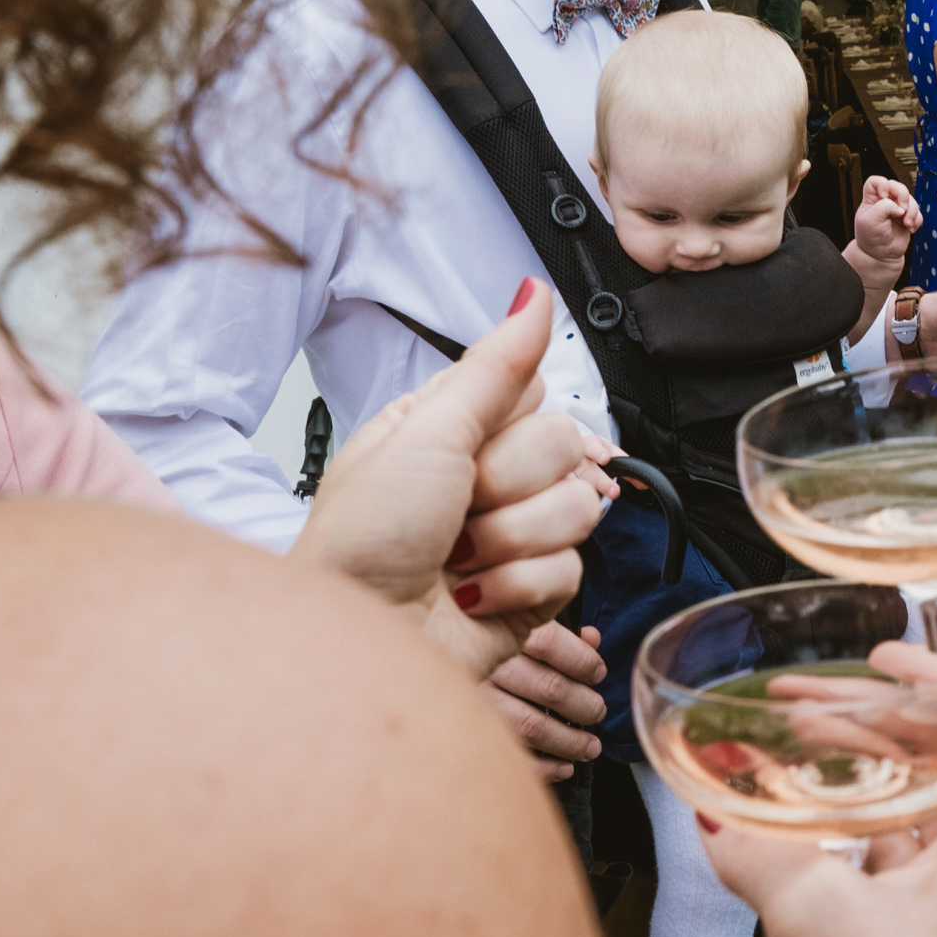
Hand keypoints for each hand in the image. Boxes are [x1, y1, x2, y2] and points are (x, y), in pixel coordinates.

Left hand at [291, 280, 604, 680]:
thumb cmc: (363, 540)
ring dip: (510, 541)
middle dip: (507, 486)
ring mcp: (514, 534)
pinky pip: (572, 569)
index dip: (510, 422)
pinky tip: (474, 596)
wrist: (358, 643)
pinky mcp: (534, 590)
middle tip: (455, 510)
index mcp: (454, 428)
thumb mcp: (426, 436)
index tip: (465, 449)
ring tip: (458, 560)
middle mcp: (488, 477)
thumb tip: (533, 293)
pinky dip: (518, 587)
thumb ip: (495, 367)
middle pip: (565, 447)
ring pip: (578, 508)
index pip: (535, 392)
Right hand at [482, 621, 607, 780]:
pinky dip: (545, 767)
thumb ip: (558, 635)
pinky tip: (564, 768)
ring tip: (590, 747)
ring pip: (533, 725)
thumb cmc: (481, 648)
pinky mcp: (466, 735)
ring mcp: (475, 702)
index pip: (552, 643)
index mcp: (501, 631)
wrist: (421, 672)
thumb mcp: (517, 629)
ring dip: (571, 742)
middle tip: (597, 713)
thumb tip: (592, 638)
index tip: (597, 674)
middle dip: (585, 706)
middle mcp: (488, 666)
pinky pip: (512, 755)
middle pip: (551, 688)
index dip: (584, 661)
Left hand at [855, 177, 922, 262]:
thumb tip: (900, 207)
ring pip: (911, 200)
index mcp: (872, 199)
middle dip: (903, 197)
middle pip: (898, 186)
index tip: (884, 197)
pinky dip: (916, 220)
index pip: (876, 181)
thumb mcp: (870, 220)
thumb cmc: (871, 238)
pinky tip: (910, 229)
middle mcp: (885, 201)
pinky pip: (918, 213)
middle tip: (901, 211)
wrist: (881, 255)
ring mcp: (898, 209)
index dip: (882, 185)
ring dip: (911, 212)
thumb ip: (884, 206)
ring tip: (906, 224)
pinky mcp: (908, 218)